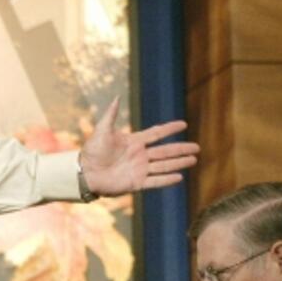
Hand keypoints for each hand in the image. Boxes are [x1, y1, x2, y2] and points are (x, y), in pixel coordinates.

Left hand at [79, 98, 198, 196]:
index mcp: (134, 142)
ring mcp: (139, 169)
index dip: (169, 128)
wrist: (84, 173)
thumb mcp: (102, 131)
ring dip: (179, 163)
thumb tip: (116, 97)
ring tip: (194, 160)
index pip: (156, 134)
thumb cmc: (91, 152)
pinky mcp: (136, 183)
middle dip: (181, 149)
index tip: (183, 124)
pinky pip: (155, 181)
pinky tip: (180, 177)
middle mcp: (139, 156)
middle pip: (165, 151)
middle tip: (197, 148)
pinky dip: (167, 179)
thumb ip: (110, 115)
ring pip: (164, 165)